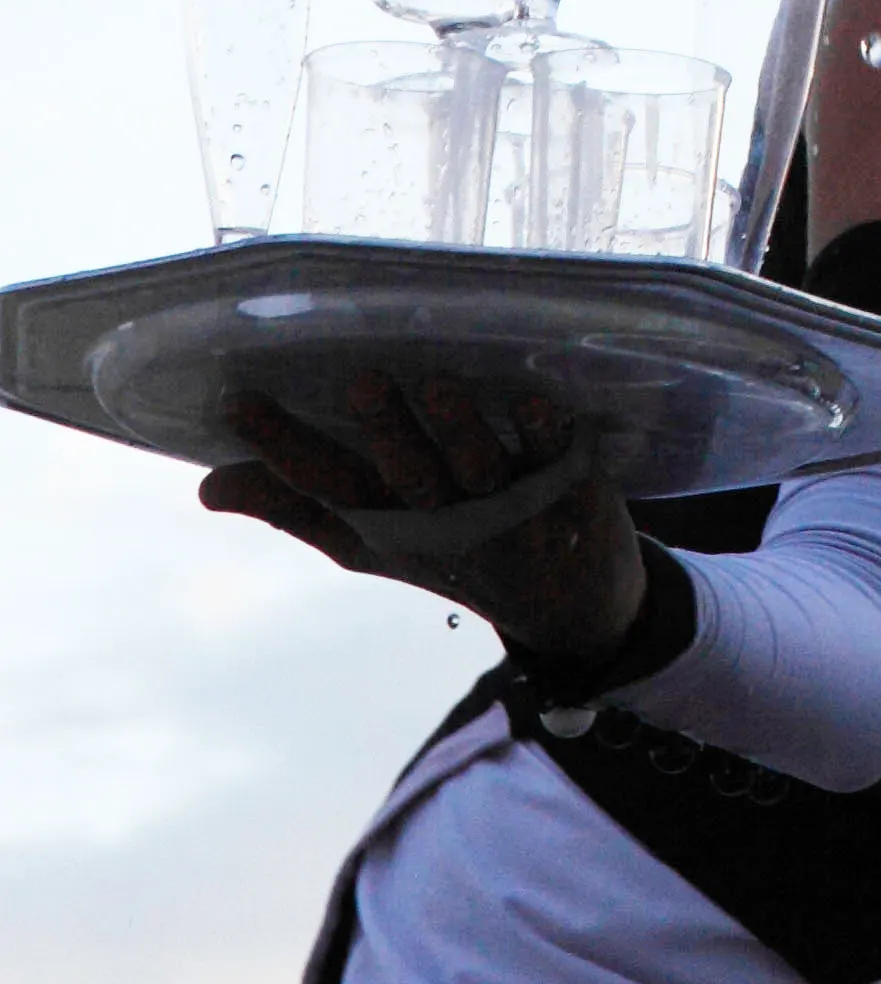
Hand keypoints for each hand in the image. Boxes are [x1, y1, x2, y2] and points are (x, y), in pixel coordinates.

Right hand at [200, 369, 643, 661]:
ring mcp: (509, 505)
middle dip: (386, 432)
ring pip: (479, 467)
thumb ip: (296, 510)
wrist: (569, 603)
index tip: (237, 402)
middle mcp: (445, 519)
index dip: (281, 452)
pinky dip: (545, 433)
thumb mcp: (372, 542)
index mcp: (390, 526)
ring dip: (460, 429)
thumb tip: (209, 486)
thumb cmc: (454, 552)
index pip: (327, 491)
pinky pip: (556, 457)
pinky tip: (534, 402)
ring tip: (437, 384)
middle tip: (363, 380)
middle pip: (408, 477)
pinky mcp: (568, 486)